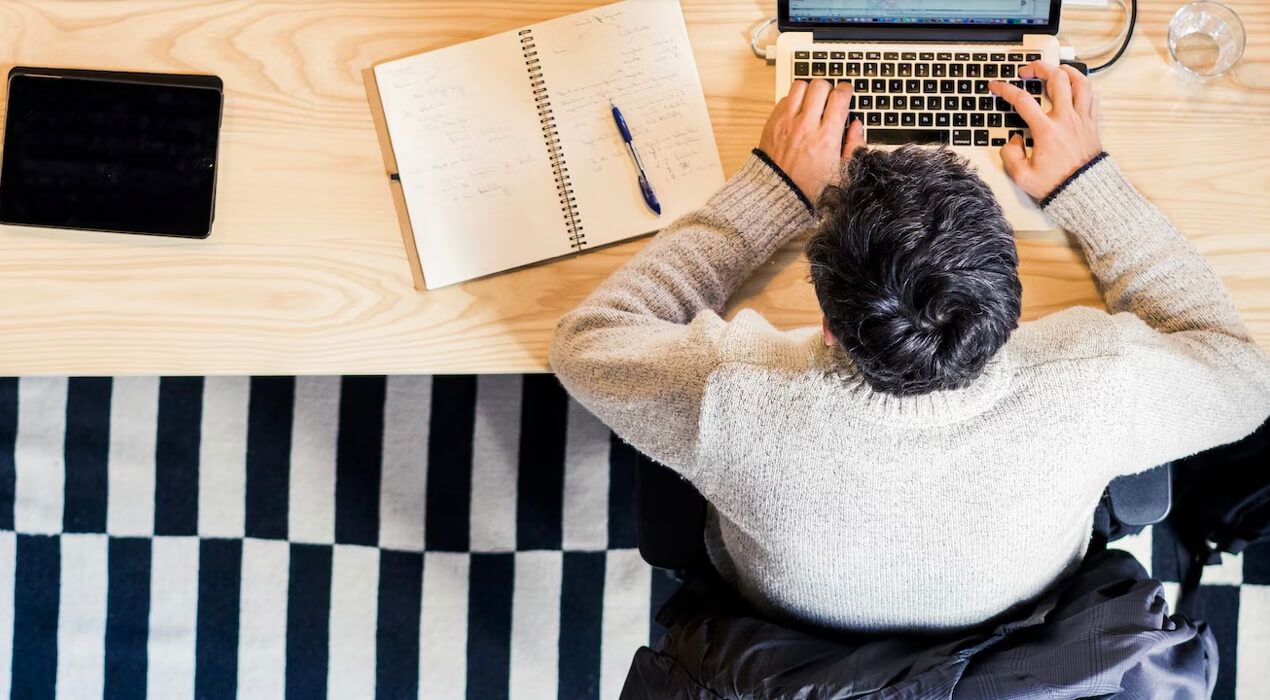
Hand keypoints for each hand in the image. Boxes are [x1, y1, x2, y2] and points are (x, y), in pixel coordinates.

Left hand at [759, 79, 865, 201]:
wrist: (777, 194)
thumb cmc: (808, 186)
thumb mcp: (841, 172)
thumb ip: (854, 146)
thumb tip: (857, 126)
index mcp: (826, 137)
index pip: (839, 97)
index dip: (846, 90)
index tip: (846, 92)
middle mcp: (805, 126)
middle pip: (820, 86)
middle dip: (829, 88)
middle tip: (829, 97)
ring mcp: (786, 122)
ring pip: (800, 86)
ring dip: (809, 90)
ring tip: (812, 101)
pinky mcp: (772, 123)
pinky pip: (784, 98)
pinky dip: (793, 101)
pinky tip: (797, 112)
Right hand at [988, 62, 1102, 199]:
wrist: (1083, 192)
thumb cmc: (1056, 184)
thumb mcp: (1022, 176)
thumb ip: (1010, 155)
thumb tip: (1013, 140)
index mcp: (1046, 131)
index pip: (1022, 101)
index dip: (1006, 89)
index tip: (997, 86)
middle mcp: (1066, 120)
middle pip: (1056, 79)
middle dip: (1040, 67)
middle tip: (1028, 70)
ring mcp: (1081, 119)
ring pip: (1080, 82)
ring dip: (1066, 71)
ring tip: (1054, 69)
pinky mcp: (1092, 124)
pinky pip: (1091, 96)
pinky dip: (1082, 86)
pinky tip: (1074, 87)